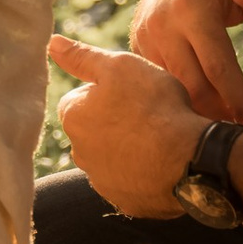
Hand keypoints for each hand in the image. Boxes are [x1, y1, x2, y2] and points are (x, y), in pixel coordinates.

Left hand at [47, 37, 209, 217]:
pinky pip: (130, 182)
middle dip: (114, 121)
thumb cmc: (155, 105)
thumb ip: (83, 57)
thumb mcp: (120, 66)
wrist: (190, 158)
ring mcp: (101, 181)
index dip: (107, 91)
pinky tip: (163, 162)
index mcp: (73, 118)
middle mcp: (78, 153)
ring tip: (158, 138)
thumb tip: (52, 42)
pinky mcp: (124, 201)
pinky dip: (142, 172)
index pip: (80, 99)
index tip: (132, 93)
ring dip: (128, 148)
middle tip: (147, 114)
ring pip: (111, 156)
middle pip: (93, 129)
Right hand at [129, 0, 242, 127]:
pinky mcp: (137, 48)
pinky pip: (158, 83)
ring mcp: (144, 37)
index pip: (216, 65)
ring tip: (223, 133)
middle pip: (190, 85)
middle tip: (242, 139)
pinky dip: (179, 101)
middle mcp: (161, 24)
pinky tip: (200, 117)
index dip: (237, 98)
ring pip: (170, 89)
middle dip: (217, 114)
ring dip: (196, 112)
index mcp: (190, 8)